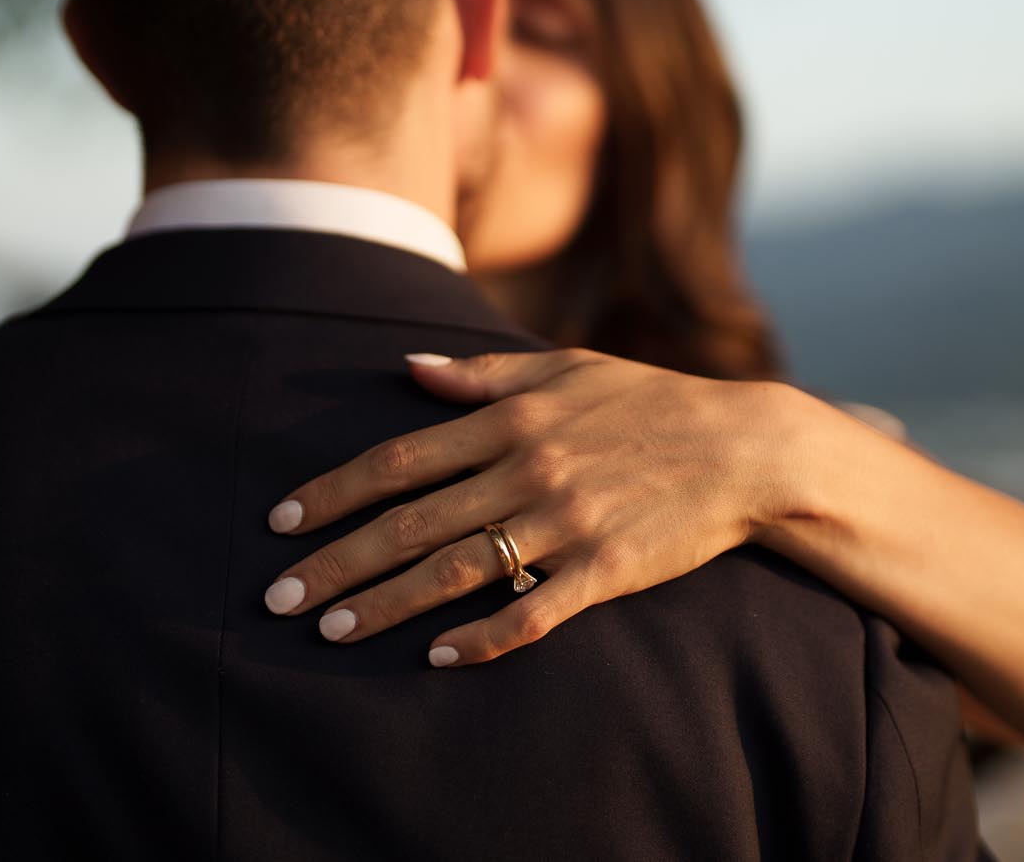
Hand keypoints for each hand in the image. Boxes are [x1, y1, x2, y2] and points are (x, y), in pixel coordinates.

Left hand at [260, 349, 809, 665]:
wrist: (745, 448)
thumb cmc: (650, 402)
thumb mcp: (567, 368)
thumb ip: (484, 373)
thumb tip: (410, 365)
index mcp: (512, 418)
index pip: (399, 459)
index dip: (333, 492)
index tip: (280, 522)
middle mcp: (528, 469)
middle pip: (410, 522)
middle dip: (336, 562)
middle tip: (279, 599)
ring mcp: (566, 522)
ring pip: (457, 570)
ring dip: (387, 605)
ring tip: (333, 633)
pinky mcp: (606, 569)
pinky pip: (535, 611)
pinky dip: (484, 637)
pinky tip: (440, 658)